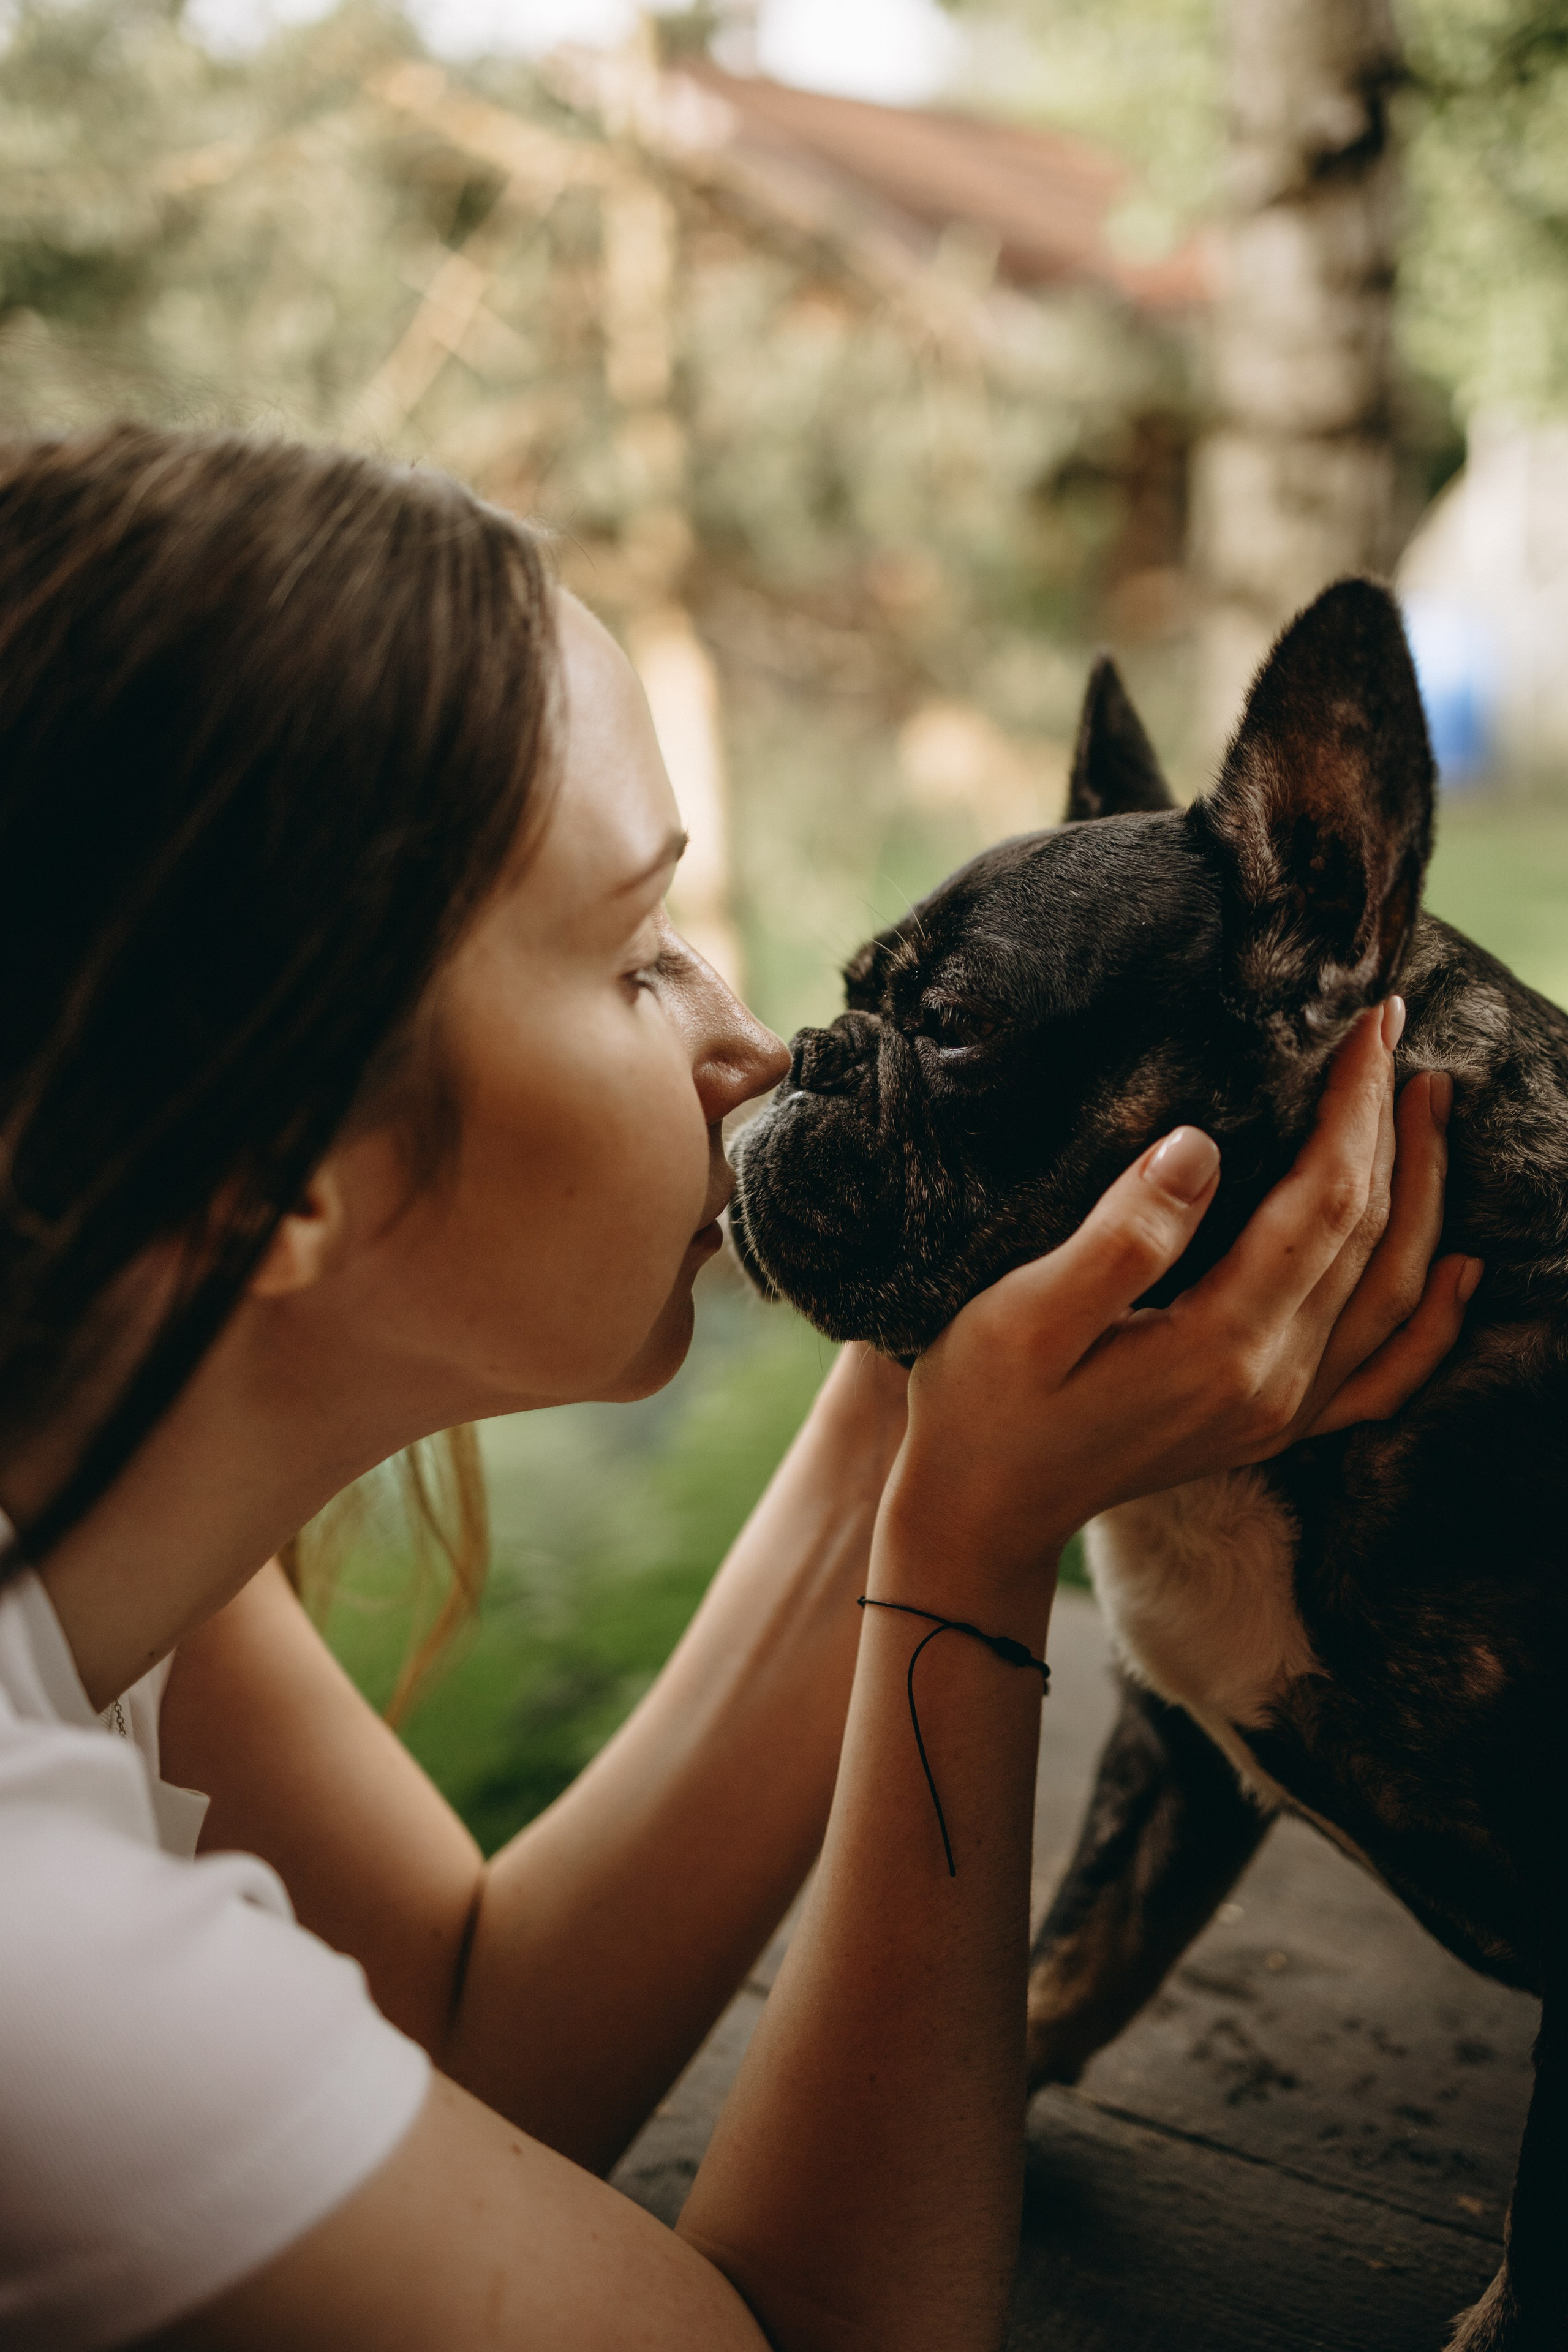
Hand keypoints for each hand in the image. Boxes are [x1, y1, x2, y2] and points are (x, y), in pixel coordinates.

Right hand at [881, 999, 1478, 1589]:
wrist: (981, 1508)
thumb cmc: (983, 1402)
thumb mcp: (1025, 1315)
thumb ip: (1119, 1236)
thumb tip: (1201, 1147)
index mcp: (1221, 1346)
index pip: (1324, 1201)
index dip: (1351, 1107)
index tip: (1361, 1025)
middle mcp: (1274, 1383)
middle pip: (1370, 1233)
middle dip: (1389, 1124)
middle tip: (1392, 1029)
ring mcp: (1282, 1411)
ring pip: (1393, 1290)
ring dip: (1424, 1191)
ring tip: (1430, 1104)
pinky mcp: (1272, 1424)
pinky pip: (1386, 1374)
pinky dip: (1434, 1319)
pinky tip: (1460, 1270)